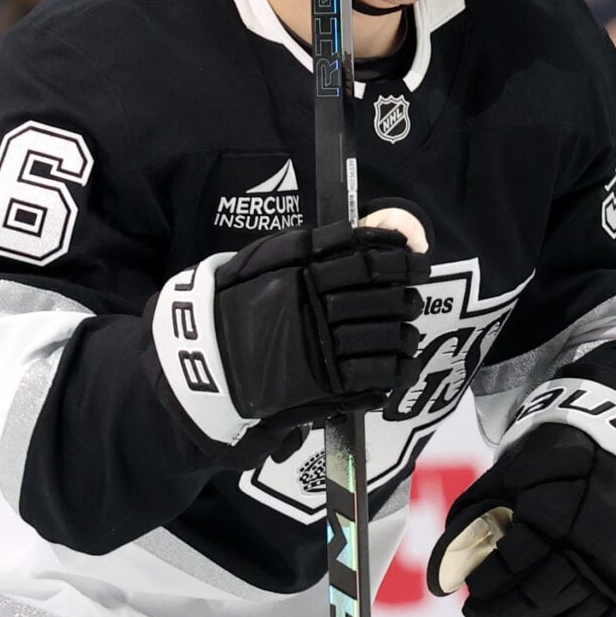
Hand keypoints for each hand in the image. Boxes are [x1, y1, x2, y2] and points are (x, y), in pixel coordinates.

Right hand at [150, 217, 426, 439]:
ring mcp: (321, 350)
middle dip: (405, 298)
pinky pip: (373, 377)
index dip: (399, 259)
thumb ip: (310, 243)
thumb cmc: (231, 303)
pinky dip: (394, 371)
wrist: (200, 360)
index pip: (368, 260)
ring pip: (385, 338)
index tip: (415, 260)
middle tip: (411, 299)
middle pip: (384, 299)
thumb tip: (364, 230)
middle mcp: (316, 309)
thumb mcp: (262, 258)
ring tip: (407, 335)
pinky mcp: (323, 387)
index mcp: (303, 274)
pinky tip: (401, 366)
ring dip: (404, 335)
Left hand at [427, 378, 615, 616]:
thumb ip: (475, 517)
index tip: (466, 589)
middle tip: (475, 614)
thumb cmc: (560, 459)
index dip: (484, 582)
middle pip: (537, 600)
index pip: (512, 564)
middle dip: (498, 614)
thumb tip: (440, 579)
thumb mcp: (515, 470)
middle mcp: (592, 546)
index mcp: (560, 511)